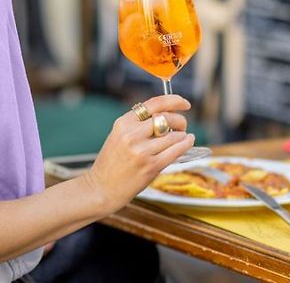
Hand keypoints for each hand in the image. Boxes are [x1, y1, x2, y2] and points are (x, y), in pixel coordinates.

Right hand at [79, 94, 194, 214]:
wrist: (101, 188)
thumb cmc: (112, 163)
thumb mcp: (118, 136)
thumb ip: (138, 124)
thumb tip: (166, 114)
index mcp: (123, 123)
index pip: (154, 104)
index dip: (173, 101)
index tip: (184, 104)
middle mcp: (132, 135)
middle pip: (166, 118)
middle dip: (180, 120)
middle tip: (182, 126)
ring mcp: (142, 151)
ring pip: (174, 135)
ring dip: (182, 135)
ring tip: (182, 138)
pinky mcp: (151, 166)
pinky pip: (176, 151)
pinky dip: (186, 144)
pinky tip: (188, 141)